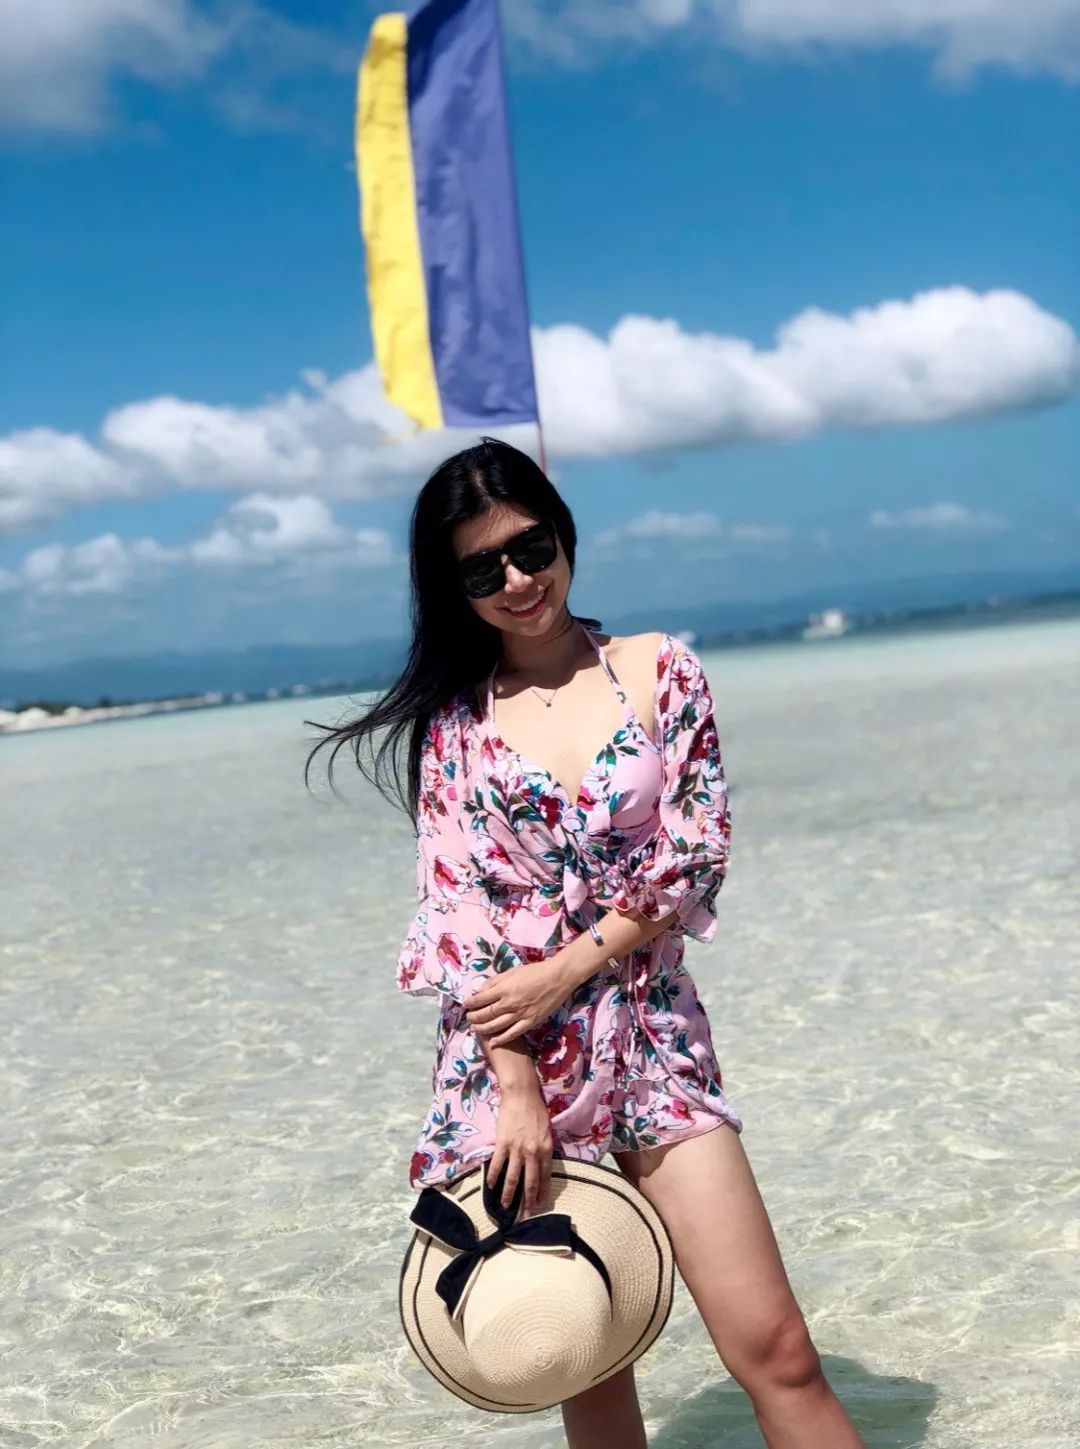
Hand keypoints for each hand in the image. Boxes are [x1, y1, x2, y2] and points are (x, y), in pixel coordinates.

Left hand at [464, 958, 572, 1047]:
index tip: (466, 1004)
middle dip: (474, 1018)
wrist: (557, 978)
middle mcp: (509, 1003)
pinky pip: (512, 1033)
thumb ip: (494, 982)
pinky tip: (493, 1042)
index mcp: (504, 988)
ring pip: (496, 1026)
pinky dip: (501, 1039)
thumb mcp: (512, 972)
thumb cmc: (534, 972)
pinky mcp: (530, 1022)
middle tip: (469, 1018)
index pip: (481, 999)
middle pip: (485, 1014)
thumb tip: (478, 990)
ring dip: (483, 1029)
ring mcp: (520, 1014)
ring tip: (475, 1029)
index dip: (470, 1003)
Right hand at [488, 1083, 552, 1211]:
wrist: (521, 1095)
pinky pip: (497, 1164)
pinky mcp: (502, 1143)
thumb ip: (545, 1148)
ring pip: (512, 1177)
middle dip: (527, 1200)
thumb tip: (541, 1163)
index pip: (545, 1176)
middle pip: (530, 1181)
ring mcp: (517, 1149)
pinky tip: (490, 1186)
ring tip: (505, 1206)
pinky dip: (493, 1176)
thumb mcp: (547, 1130)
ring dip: (508, 1194)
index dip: (542, 1192)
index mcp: (546, 1149)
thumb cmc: (536, 1110)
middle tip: (525, 1214)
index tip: (539, 1204)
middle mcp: (533, 1152)